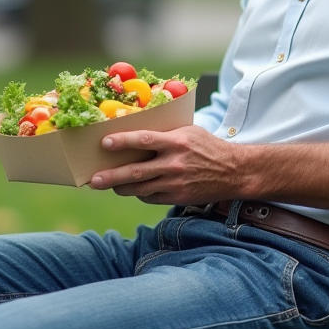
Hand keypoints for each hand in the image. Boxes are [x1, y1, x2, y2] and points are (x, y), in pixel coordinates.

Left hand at [89, 125, 241, 205]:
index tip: (105, 142)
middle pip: (135, 171)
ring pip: (140, 189)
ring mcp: (175, 183)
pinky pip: (151, 197)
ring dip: (120, 188)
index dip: (122, 141)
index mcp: (176, 142)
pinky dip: (140, 194)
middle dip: (111, 176)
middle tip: (94, 179)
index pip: (143, 140)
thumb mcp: (189, 132)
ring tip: (107, 185)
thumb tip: (137, 131)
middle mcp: (173, 164)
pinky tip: (133, 189)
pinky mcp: (177, 197)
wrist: (234, 171)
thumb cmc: (208, 147)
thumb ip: (165, 133)